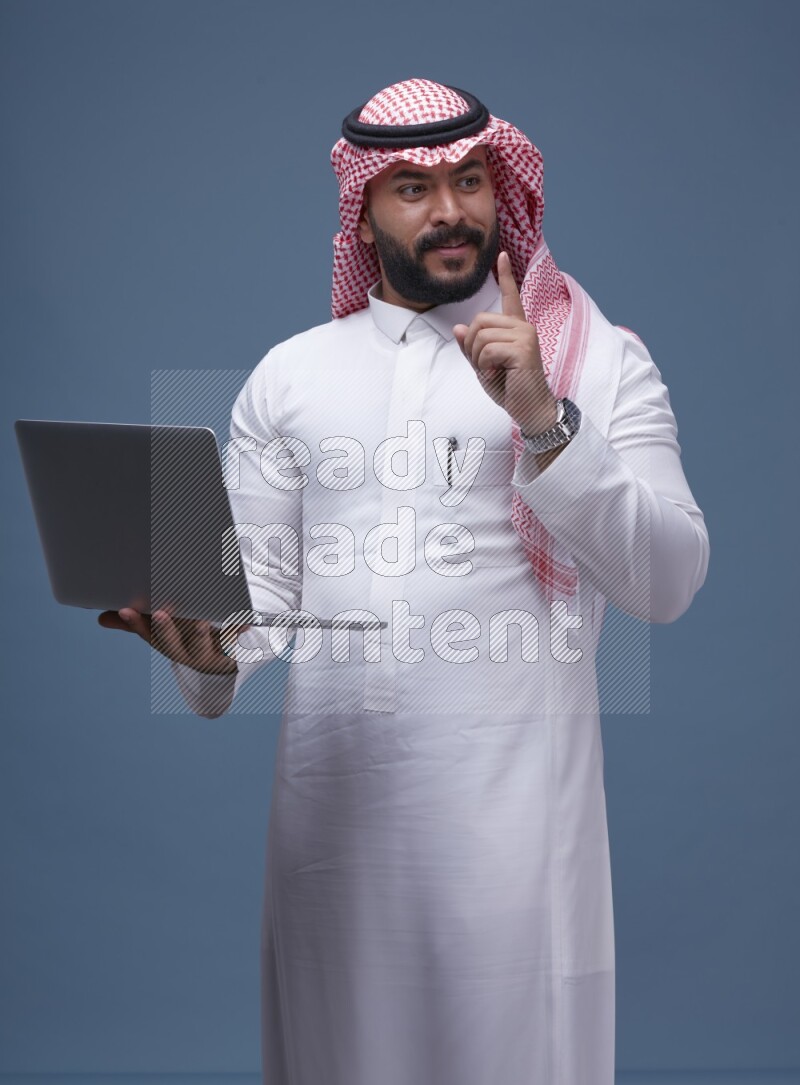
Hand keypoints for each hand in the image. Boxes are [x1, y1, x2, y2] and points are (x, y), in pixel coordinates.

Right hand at [98, 607, 238, 675]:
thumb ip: (136, 623)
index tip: (125, 609)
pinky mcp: (230, 652)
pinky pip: (235, 643)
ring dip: (201, 635)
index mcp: (165, 644)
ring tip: (201, 621)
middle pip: (172, 644)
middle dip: (165, 629)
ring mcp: (207, 655)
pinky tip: (243, 623)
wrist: (220, 662)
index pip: (146, 635)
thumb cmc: (186, 637)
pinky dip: (238, 632)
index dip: (135, 624)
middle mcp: (184, 653)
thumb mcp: (160, 630)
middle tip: (160, 613)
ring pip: (202, 646)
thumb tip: (102, 618)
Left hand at [453, 250, 557, 435]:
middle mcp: (523, 327)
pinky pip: (488, 349)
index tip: (502, 255)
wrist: (530, 410)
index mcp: (517, 328)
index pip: (511, 297)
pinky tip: (498, 374)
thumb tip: (458, 327)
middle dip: (472, 346)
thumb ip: (472, 347)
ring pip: (481, 335)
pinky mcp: (523, 349)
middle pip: (479, 321)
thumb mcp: (485, 367)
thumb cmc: (511, 389)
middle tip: (486, 366)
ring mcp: (526, 336)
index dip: (506, 276)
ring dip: (478, 358)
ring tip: (494, 371)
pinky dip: (485, 365)